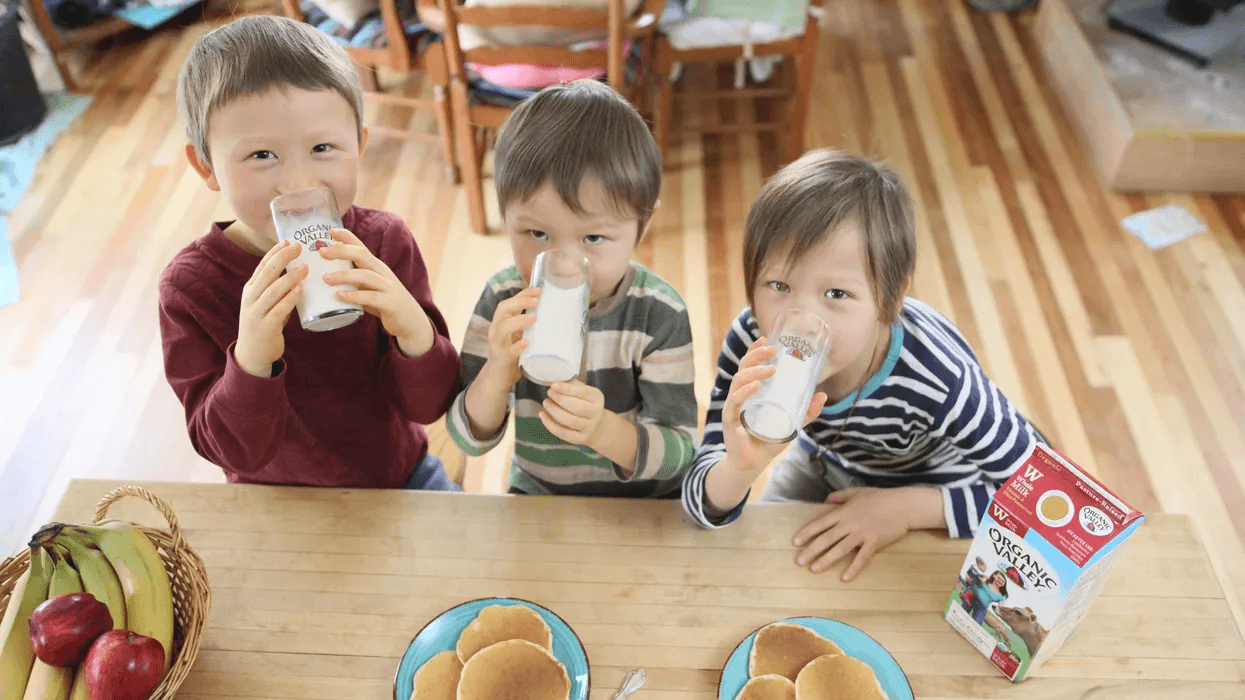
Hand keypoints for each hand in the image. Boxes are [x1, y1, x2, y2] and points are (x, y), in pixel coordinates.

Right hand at [235, 240, 307, 376]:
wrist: (252, 354)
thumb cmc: (265, 324)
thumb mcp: (267, 304)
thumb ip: (278, 290)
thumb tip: (300, 272)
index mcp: (250, 290)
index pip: (262, 266)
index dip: (274, 252)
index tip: (288, 240)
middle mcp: (250, 298)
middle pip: (267, 273)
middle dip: (282, 258)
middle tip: (299, 247)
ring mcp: (256, 313)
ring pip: (273, 290)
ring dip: (290, 277)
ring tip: (305, 267)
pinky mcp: (265, 327)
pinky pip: (278, 310)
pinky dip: (289, 299)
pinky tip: (300, 290)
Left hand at [320, 228, 431, 355]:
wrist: (412, 322)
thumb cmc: (386, 303)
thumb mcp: (369, 288)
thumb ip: (354, 282)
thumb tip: (325, 278)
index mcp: (377, 267)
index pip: (361, 246)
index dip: (347, 237)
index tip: (330, 231)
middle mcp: (383, 273)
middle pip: (362, 255)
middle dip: (341, 251)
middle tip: (321, 253)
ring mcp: (388, 288)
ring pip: (365, 275)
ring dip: (343, 275)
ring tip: (325, 279)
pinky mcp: (391, 304)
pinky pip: (371, 297)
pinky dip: (354, 296)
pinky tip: (340, 297)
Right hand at [482, 287, 540, 386]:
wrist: (498, 377)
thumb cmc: (511, 352)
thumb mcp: (517, 335)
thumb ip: (526, 325)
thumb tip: (548, 311)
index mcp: (501, 322)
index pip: (509, 302)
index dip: (522, 294)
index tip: (538, 290)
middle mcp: (496, 330)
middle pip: (503, 309)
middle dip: (520, 302)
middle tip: (537, 300)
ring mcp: (497, 344)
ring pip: (503, 328)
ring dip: (519, 321)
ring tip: (535, 317)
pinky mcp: (502, 359)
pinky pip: (508, 351)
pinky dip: (517, 346)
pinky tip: (527, 342)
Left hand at [540, 381, 605, 446]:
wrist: (595, 426)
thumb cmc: (584, 403)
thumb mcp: (583, 392)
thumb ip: (571, 385)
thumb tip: (555, 381)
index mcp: (597, 398)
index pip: (582, 392)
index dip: (566, 389)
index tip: (553, 385)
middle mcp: (596, 413)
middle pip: (577, 407)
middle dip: (560, 399)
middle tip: (549, 393)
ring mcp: (589, 427)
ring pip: (569, 421)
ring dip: (554, 411)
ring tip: (546, 403)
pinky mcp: (580, 439)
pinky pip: (563, 433)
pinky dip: (550, 424)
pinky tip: (542, 415)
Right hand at [721, 337, 826, 474]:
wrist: (751, 464)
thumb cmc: (767, 441)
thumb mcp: (790, 424)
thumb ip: (805, 412)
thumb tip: (822, 395)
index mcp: (750, 392)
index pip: (749, 366)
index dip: (754, 351)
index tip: (765, 339)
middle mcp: (739, 395)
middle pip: (743, 368)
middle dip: (756, 355)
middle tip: (773, 350)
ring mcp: (733, 406)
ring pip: (739, 381)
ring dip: (754, 371)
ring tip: (771, 369)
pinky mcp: (730, 419)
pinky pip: (735, 401)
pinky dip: (744, 392)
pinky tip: (756, 386)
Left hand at [792, 487, 919, 581]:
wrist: (903, 505)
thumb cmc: (880, 497)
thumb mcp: (856, 492)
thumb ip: (839, 496)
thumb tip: (825, 500)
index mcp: (844, 511)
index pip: (821, 523)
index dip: (807, 533)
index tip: (795, 542)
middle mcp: (849, 524)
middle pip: (827, 539)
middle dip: (812, 551)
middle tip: (799, 561)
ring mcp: (861, 534)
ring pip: (840, 549)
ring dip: (826, 560)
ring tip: (814, 570)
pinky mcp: (874, 543)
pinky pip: (862, 558)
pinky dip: (853, 568)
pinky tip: (844, 578)